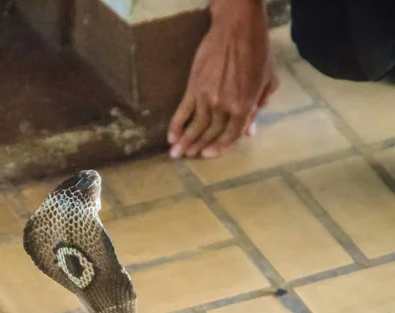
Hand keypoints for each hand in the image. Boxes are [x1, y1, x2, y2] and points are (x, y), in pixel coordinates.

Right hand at [168, 0, 278, 158]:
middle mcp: (224, 106)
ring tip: (175, 154)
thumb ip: (258, 107)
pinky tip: (171, 136)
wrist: (237, 28)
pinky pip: (183, 110)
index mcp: (244, 106)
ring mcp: (207, 97)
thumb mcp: (267, 82)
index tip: (207, 155)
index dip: (219, 148)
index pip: (231, 135)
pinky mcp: (193, 87)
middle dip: (198, 148)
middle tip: (188, 158)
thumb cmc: (257, 52)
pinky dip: (176, 124)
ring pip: (195, 125)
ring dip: (185, 142)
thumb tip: (249, 130)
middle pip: (210, 133)